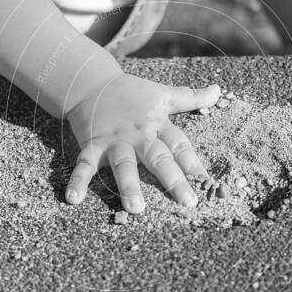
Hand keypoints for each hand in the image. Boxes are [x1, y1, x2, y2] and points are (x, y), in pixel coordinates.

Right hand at [64, 73, 220, 213]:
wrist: (91, 83)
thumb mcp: (162, 94)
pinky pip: (83, 166)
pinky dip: (76, 182)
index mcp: (158, 125)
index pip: (180, 145)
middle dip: (173, 179)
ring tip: (135, 209)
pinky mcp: (91, 145)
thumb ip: (191, 98)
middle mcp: (139, 136)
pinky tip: (73, 200)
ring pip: (123, 165)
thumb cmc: (131, 93)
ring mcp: (114, 142)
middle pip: (158, 158)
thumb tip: (218, 91)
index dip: (193, 162)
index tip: (207, 182)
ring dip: (129, 186)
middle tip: (187, 202)